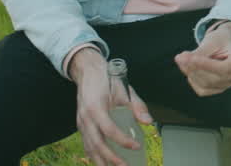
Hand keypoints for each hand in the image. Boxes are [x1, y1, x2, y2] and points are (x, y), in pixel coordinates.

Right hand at [71, 48, 150, 165]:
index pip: (108, 129)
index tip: (136, 146)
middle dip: (111, 159)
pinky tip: (104, 163)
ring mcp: (81, 124)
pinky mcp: (81, 126)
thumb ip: (137, 106)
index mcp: (95, 108)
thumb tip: (148, 122)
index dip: (122, 140)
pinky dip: (95, 156)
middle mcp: (85, 119)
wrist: (88, 73)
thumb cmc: (108, 80)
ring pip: (89, 148)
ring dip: (101, 162)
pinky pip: (87, 145)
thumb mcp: (125, 89)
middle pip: (96, 144)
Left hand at [174, 20, 230, 95]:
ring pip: (206, 85)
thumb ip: (198, 52)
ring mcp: (227, 84)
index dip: (206, 65)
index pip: (223, 69)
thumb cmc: (220, 40)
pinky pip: (202, 90)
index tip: (191, 58)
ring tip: (182, 60)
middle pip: (213, 79)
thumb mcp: (211, 41)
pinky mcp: (217, 89)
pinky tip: (189, 69)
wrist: (224, 43)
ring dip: (191, 74)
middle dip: (195, 69)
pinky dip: (193, 80)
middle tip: (181, 57)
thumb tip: (181, 59)